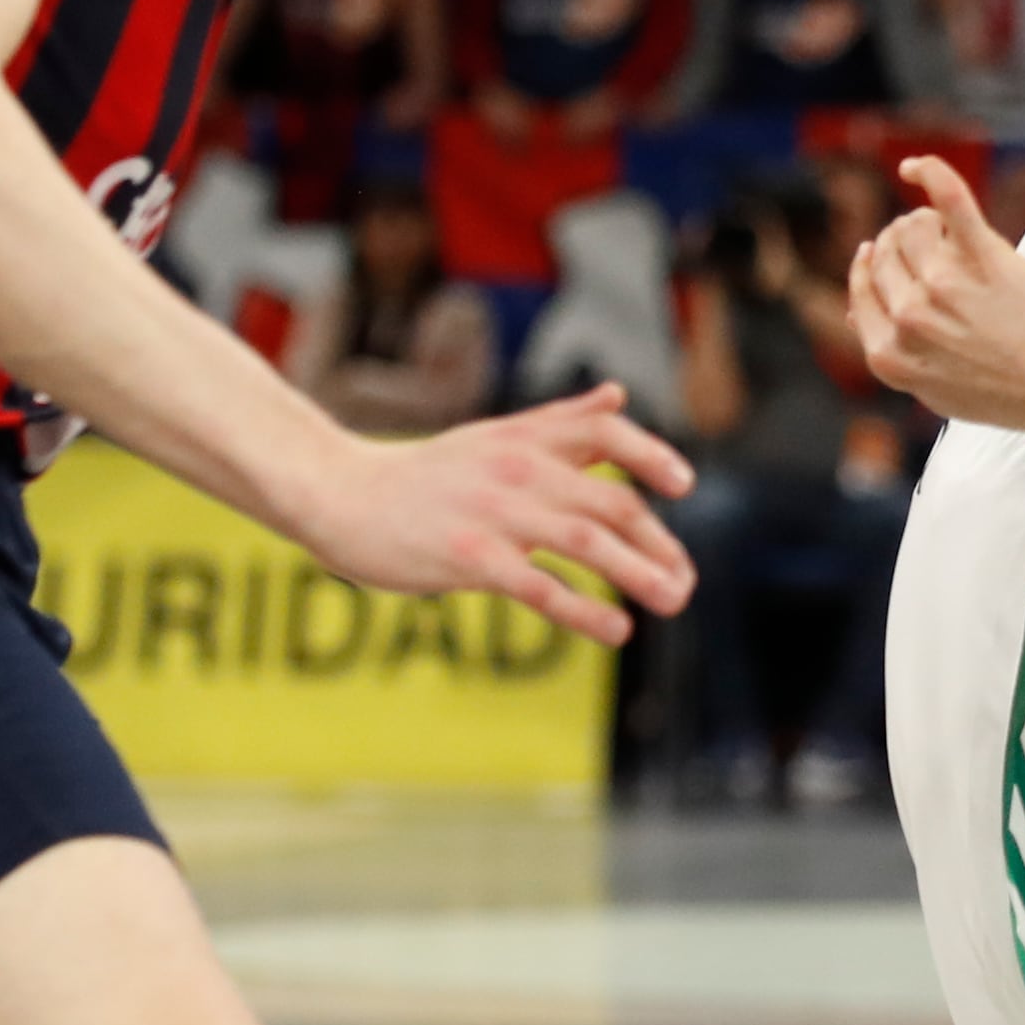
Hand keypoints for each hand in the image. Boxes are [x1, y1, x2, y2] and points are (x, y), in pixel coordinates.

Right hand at [293, 383, 694, 649]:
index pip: (605, 433)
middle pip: (610, 500)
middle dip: (657, 542)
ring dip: (637, 573)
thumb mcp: (496, 436)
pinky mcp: (469, 558)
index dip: (650, 455)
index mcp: (526, 440)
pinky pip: (539, 586)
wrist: (339, 494)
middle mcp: (518, 470)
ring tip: (672, 601)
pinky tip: (617, 630)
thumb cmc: (424, 475)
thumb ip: (562, 422)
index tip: (685, 485)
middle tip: (685, 582)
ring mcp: (495, 514)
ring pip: (586, 541)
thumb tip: (620, 394)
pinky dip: (583, 610)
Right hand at [846, 153, 1024, 431]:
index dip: (873, 267)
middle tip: (928, 243)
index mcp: (890, 354)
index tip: (881, 253)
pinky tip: (918, 167)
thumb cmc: (1008, 390)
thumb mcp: (936, 391)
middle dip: (900, 243)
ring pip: (910, 227)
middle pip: (886, 254)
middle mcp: (909, 318)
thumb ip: (891, 354)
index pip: (863, 288)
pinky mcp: (986, 257)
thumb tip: (854, 311)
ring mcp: (945, 284)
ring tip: (943, 227)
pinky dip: (930, 173)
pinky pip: (948, 199)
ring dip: (923, 221)